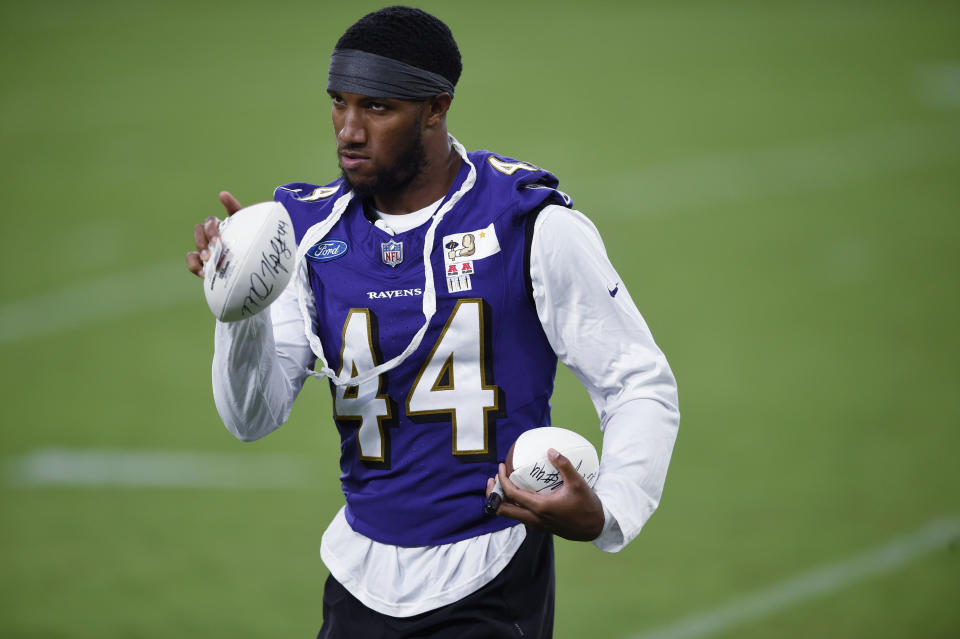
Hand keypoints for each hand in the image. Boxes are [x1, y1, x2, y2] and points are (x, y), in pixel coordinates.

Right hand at [185, 191, 242, 277]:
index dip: (212, 226)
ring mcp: (205, 248)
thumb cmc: (250, 241)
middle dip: (207, 237)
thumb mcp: (248, 227)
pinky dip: (194, 265)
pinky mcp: (201, 262)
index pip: (211, 221)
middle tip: (216, 247)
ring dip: (201, 249)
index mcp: (220, 226)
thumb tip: (222, 193)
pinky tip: (204, 273)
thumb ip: (238, 211)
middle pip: (201, 230)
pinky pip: (191, 260)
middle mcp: (210, 235)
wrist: (253, 265)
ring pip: (196, 243)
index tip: (218, 235)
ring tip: (208, 259)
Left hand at [485, 448, 604, 540]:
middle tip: (493, 479)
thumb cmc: (587, 505)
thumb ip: (564, 465)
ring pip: (511, 515)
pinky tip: (519, 494)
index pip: (511, 494)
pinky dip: (513, 505)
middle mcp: (534, 519)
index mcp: (540, 507)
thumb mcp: (578, 483)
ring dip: (502, 501)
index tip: (501, 467)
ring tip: (502, 485)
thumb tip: (550, 450)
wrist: (595, 527)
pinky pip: (520, 517)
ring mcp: (536, 525)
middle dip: (493, 495)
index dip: (502, 479)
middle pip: (503, 510)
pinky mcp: (540, 526)